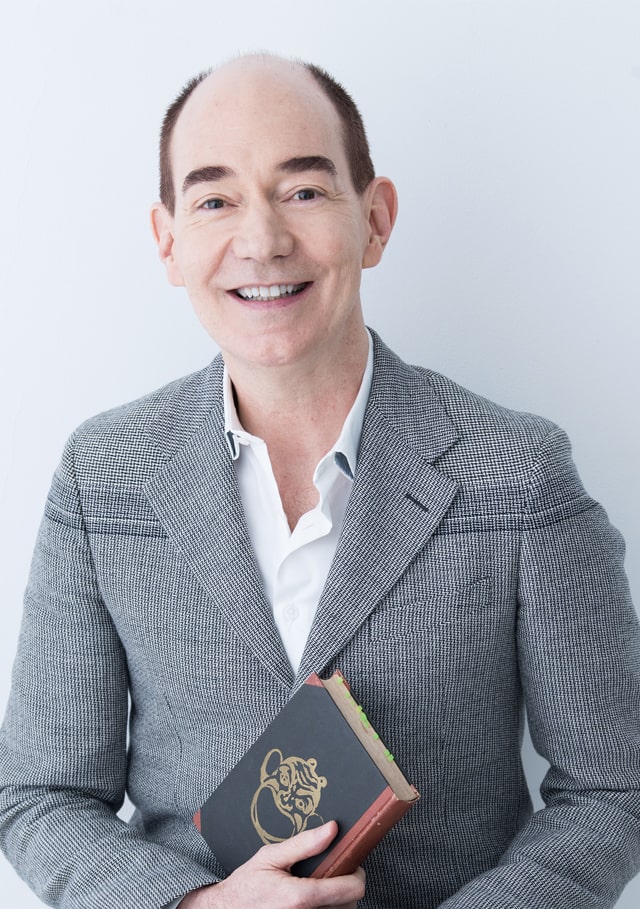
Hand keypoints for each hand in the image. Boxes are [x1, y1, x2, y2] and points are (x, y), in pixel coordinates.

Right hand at [181, 821, 364, 907]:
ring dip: (337, 900)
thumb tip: (332, 829)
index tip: (351, 864)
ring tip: (320, 887)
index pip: (350, 889)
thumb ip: (304, 844)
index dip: (356, 874)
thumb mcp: (271, 857)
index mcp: (300, 898)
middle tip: (332, 872)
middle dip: (346, 885)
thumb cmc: (247, 884)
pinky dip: (327, 908)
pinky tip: (314, 900)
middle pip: (350, 903)